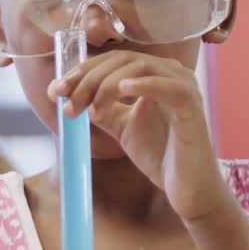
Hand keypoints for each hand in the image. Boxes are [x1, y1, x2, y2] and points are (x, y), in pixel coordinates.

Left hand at [48, 51, 228, 221]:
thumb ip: (103, 109)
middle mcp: (170, 74)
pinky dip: (145, 84)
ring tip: (90, 110)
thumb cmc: (161, 155)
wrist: (187, 189)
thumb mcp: (123, 127)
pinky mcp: (192, 107)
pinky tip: (122, 91)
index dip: (81, 72)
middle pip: (122, 60)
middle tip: (67, 104)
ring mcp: (184, 87)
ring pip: (140, 67)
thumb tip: (72, 98)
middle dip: (88, 79)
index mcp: (154, 75)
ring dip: (107, 85)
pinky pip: (169, 87)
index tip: (55, 91)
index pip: (112, 60)